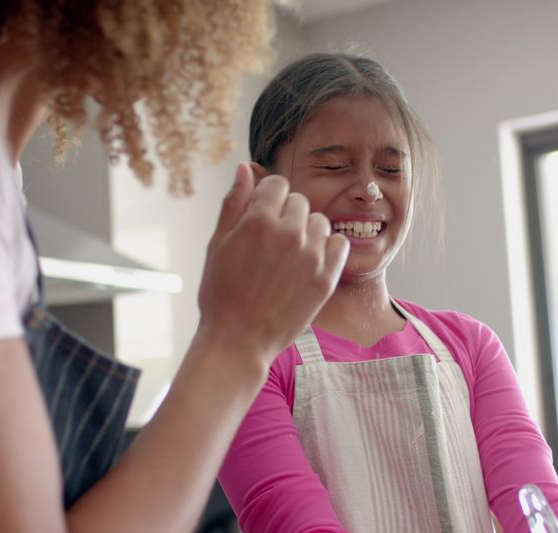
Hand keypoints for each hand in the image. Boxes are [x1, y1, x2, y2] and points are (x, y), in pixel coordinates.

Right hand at [197, 162, 348, 368]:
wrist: (239, 340)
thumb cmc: (221, 294)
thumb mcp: (217, 244)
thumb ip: (234, 203)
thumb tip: (246, 167)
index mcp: (258, 220)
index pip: (277, 184)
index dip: (268, 198)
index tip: (262, 217)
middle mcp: (288, 233)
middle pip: (299, 202)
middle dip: (286, 215)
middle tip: (271, 244)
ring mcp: (311, 255)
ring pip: (320, 222)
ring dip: (308, 232)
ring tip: (289, 257)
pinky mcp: (326, 277)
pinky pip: (340, 244)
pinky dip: (328, 249)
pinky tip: (309, 263)